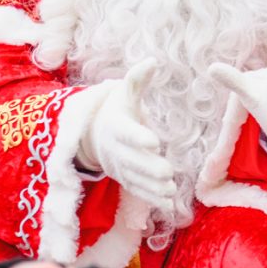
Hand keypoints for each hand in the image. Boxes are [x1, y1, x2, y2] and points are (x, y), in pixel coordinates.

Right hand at [83, 58, 175, 211]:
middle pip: (132, 161)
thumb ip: (137, 80)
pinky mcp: (127, 180)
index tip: (154, 142)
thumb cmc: (116, 110)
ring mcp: (121, 168)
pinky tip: (169, 206)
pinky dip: (152, 199)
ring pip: (136, 180)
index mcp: (117, 127)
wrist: (95, 135)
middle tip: (167, 172)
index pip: (127, 133)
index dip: (139, 138)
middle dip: (149, 168)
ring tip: (171, 190)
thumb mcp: (124, 94)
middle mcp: (117, 150)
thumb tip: (153, 61)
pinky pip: (138, 191)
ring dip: (153, 187)